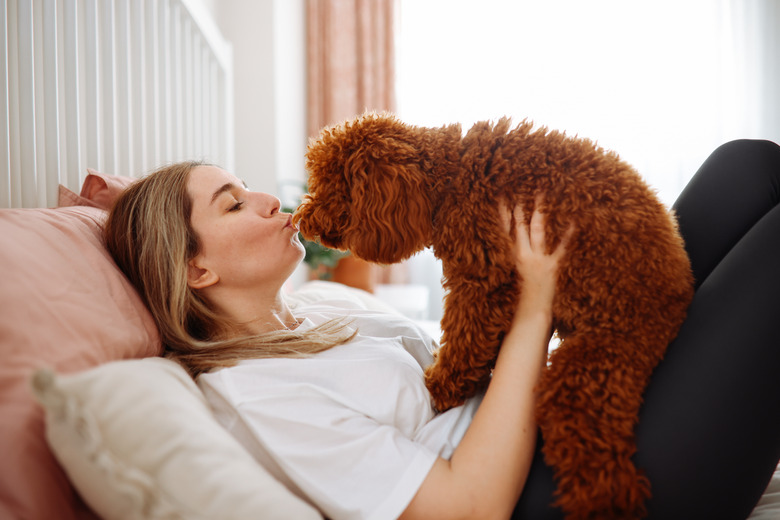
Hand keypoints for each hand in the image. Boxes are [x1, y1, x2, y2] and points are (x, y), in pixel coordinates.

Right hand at [499, 196, 573, 315]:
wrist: (532, 308)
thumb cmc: (522, 290)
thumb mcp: (513, 270)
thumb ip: (515, 252)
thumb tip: (514, 237)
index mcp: (511, 255)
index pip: (504, 230)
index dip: (502, 214)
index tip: (501, 198)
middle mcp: (522, 254)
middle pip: (520, 226)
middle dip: (521, 208)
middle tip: (523, 190)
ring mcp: (538, 259)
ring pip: (537, 230)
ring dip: (539, 212)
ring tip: (541, 196)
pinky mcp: (553, 265)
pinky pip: (561, 247)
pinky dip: (567, 234)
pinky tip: (572, 221)